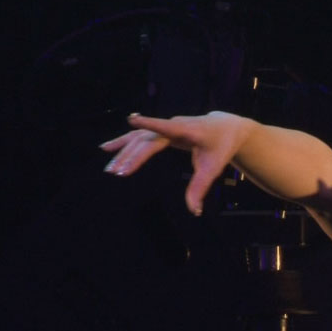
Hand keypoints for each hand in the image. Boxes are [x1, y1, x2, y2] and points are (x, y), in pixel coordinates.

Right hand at [100, 111, 251, 215]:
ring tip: (109, 168)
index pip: (167, 128)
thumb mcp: (213, 168)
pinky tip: (106, 147)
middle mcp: (174, 125)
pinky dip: (123, 142)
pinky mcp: (161, 130)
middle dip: (132, 155)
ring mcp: (166, 126)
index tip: (132, 120)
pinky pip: (139, 136)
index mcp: (188, 131)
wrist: (225, 127)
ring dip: (123, 151)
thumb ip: (200, 188)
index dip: (151, 124)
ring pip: (140, 138)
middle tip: (117, 172)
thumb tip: (194, 211)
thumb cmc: (220, 147)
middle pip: (148, 140)